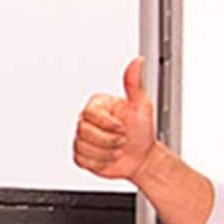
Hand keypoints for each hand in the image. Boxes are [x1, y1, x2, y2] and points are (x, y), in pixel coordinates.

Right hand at [73, 57, 156, 180]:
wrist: (141, 157)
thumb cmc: (142, 131)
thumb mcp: (141, 105)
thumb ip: (134, 83)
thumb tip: (138, 61)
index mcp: (98, 105)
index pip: (92, 114)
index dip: (109, 125)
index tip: (122, 127)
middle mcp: (87, 120)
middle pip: (85, 132)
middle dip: (109, 140)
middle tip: (122, 139)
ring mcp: (82, 137)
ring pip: (84, 147)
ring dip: (106, 152)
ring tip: (117, 149)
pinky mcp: (81, 155)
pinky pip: (83, 160)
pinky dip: (100, 162)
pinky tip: (109, 157)